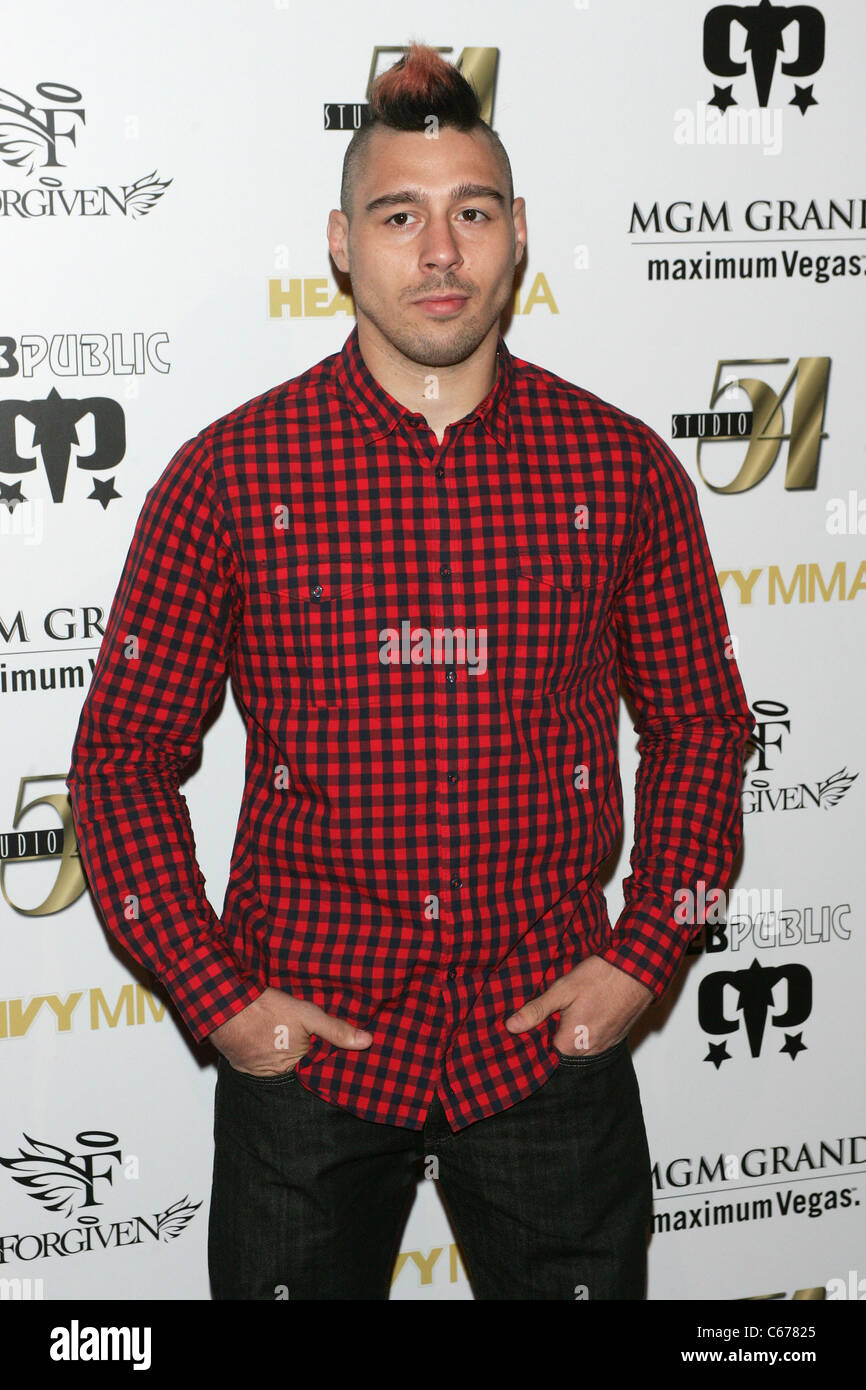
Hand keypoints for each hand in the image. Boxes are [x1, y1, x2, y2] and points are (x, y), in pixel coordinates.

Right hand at [209, 987, 371, 1077]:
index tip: (333, 1054)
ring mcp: (256, 1073)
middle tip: (308, 1043)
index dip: (326, 1062)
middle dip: (305, 1060)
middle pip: (298, 1070)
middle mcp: (276, 1076)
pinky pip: (260, 1064)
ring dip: (284, 1057)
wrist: (224, 1004)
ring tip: (288, 1040)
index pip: (318, 1072)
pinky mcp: (242, 1065)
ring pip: (279, 1068)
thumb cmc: (265, 1009)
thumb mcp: (307, 1015)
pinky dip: (266, 1054)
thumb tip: (367, 1041)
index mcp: (296, 1067)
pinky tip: (270, 1039)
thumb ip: (336, 1029)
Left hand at [504, 955, 651, 1056]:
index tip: (525, 1027)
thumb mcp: (562, 989)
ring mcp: (605, 1045)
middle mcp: (589, 1051)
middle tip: (546, 1014)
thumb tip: (510, 1027)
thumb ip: (536, 1010)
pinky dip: (585, 1030)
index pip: (543, 1053)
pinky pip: (593, 1041)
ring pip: (578, 1046)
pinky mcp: (616, 1038)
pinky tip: (583, 1012)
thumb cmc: (600, 977)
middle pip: (561, 1051)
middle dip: (551, 1035)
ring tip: (564, 1012)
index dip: (532, 1039)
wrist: (638, 970)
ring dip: (569, 1033)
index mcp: (571, 1043)